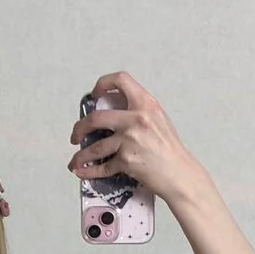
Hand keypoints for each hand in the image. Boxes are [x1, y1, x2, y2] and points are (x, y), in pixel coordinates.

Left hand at [67, 71, 209, 204]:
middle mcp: (136, 119)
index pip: (120, 80)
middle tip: (76, 135)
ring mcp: (130, 140)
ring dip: (81, 156)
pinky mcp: (127, 160)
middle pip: (95, 118)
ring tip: (75, 161)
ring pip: (94, 147)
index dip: (102, 84)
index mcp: (145, 103)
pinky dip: (90, 172)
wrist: (179, 173)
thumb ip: (138, 110)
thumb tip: (113, 108)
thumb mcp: (158, 119)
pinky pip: (103, 167)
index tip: (94, 95)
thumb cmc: (170, 149)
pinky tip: (83, 173)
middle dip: (79, 128)